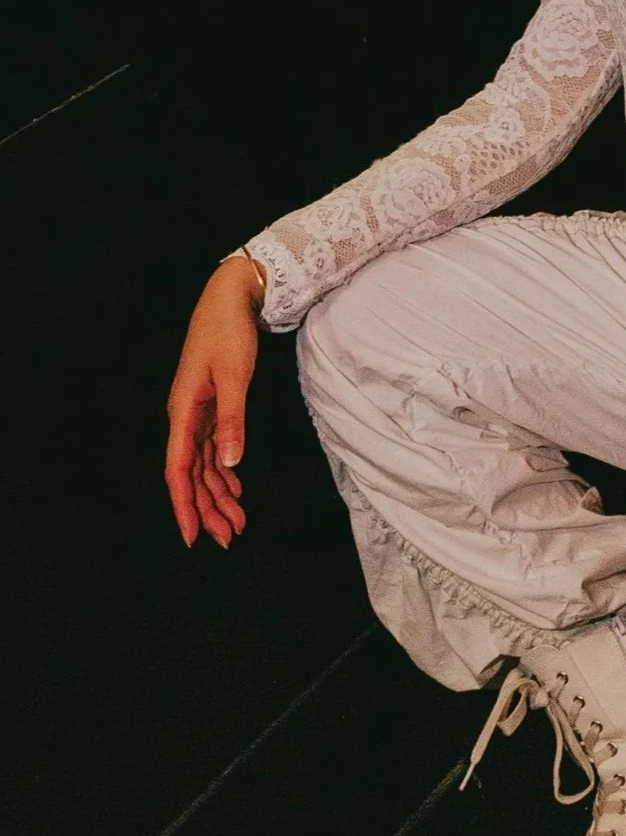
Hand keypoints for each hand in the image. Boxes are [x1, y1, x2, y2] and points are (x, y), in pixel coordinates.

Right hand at [165, 256, 263, 546]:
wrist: (229, 297)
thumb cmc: (228, 332)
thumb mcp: (235, 376)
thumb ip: (232, 420)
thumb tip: (230, 462)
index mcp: (183, 412)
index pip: (178, 470)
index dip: (184, 505)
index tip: (192, 536)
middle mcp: (184, 417)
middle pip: (190, 475)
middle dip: (207, 508)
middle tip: (227, 538)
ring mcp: (196, 413)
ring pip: (202, 465)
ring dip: (218, 493)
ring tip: (236, 522)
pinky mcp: (210, 406)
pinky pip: (212, 449)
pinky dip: (223, 470)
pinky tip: (235, 486)